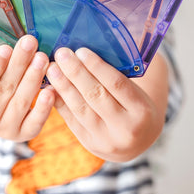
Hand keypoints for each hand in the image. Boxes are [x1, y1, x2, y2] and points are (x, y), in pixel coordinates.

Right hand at [0, 35, 54, 141]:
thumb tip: (9, 40)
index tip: (6, 48)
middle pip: (5, 88)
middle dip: (19, 63)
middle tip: (30, 43)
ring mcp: (5, 128)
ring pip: (21, 101)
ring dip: (33, 78)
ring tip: (42, 58)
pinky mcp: (23, 133)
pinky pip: (34, 121)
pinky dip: (44, 106)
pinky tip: (51, 90)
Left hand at [46, 47, 168, 161]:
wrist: (138, 141)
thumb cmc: (134, 105)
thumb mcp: (135, 91)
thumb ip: (115, 75)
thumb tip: (84, 52)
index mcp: (142, 110)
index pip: (117, 84)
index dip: (97, 66)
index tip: (80, 50)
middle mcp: (125, 128)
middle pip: (96, 96)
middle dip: (76, 73)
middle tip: (61, 54)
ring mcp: (106, 140)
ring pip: (80, 108)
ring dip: (63, 86)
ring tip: (52, 68)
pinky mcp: (90, 144)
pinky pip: (71, 120)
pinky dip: (59, 101)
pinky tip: (50, 86)